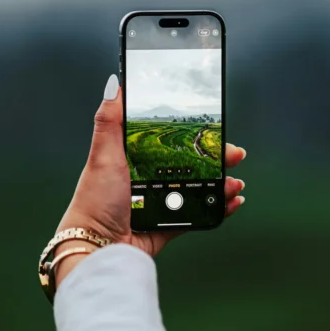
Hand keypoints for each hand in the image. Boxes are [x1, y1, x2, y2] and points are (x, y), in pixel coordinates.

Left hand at [54, 75, 245, 282]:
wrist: (97, 247)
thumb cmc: (94, 201)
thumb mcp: (103, 154)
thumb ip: (109, 120)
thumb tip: (114, 83)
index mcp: (134, 160)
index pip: (171, 141)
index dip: (194, 135)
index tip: (213, 128)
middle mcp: (148, 180)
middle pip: (191, 164)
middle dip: (217, 158)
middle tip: (234, 154)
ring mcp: (160, 204)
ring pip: (200, 189)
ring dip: (222, 183)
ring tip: (235, 182)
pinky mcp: (167, 226)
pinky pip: (198, 216)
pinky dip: (218, 208)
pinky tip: (231, 201)